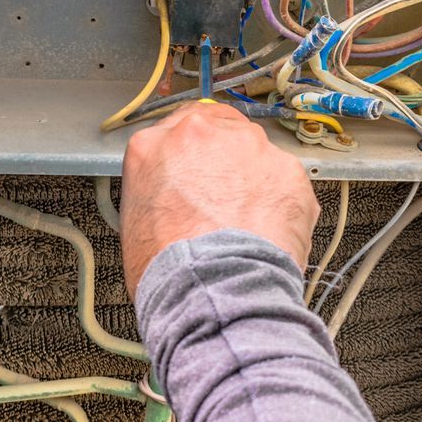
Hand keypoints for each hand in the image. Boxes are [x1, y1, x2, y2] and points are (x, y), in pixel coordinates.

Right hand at [119, 101, 319, 291]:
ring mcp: (249, 147)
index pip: (171, 132)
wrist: (218, 290)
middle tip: (224, 198)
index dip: (187, 155)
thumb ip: (155, 192)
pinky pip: (285, 180)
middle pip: (217, 130)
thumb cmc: (171, 271)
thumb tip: (170, 199)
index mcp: (153, 147)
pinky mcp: (287, 168)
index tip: (196, 170)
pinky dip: (280, 202)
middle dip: (223, 160)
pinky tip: (269, 231)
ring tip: (248, 222)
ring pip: (254, 153)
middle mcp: (201, 134)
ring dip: (253, 180)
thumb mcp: (133, 224)